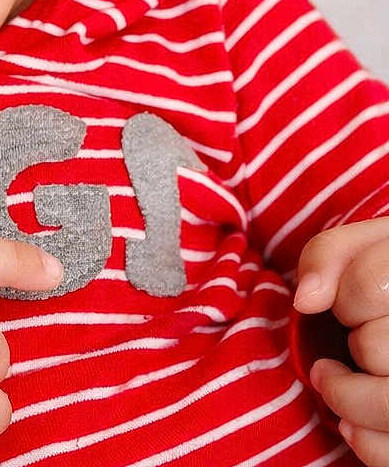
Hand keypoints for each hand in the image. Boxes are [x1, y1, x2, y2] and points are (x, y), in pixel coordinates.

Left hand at [294, 219, 388, 465]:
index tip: (349, 306)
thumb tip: (307, 300)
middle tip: (351, 340)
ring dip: (343, 396)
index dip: (344, 297)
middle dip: (350, 343)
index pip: (368, 286)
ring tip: (331, 380)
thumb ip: (328, 255)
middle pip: (374, 349)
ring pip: (387, 405)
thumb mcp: (364, 248)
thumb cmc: (388, 273)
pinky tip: (353, 422)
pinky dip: (364, 441)